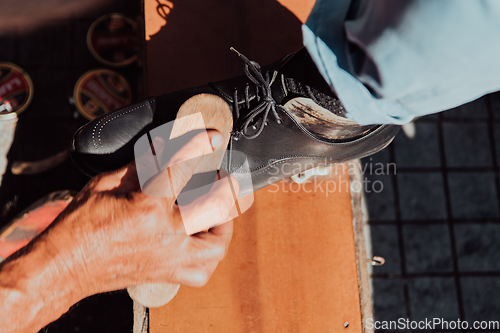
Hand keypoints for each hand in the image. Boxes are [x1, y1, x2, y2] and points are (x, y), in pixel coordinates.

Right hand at [0, 130, 236, 332]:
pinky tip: (201, 239)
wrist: (64, 268)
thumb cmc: (79, 227)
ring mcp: (170, 260)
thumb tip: (163, 149)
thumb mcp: (105, 185)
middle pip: (218, 207)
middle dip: (227, 185)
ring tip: (214, 208)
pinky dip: (209, 254)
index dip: (201, 146)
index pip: (183, 167)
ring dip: (223, 223)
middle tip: (220, 176)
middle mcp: (166, 236)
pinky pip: (203, 270)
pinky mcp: (168, 276)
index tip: (214, 137)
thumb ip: (140, 166)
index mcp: (147, 208)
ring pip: (218, 244)